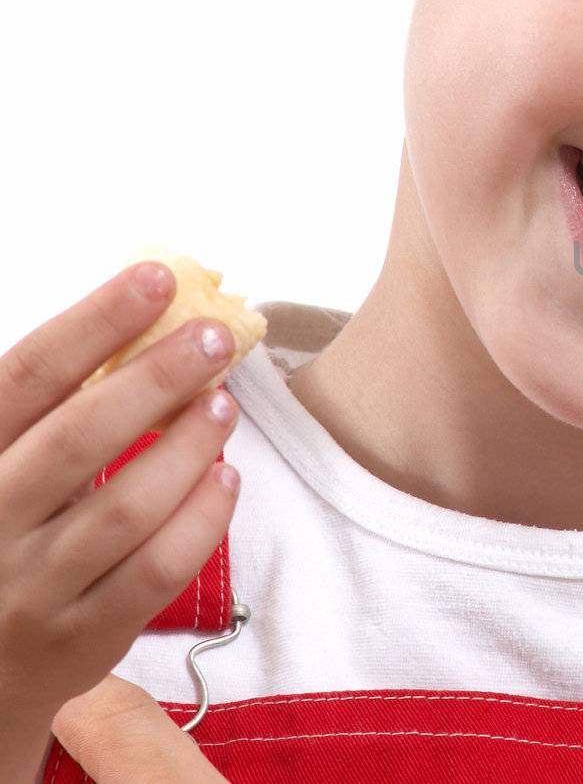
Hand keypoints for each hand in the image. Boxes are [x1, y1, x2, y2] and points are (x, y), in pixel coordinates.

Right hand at [0, 263, 241, 770]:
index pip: (27, 378)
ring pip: (128, 507)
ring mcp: (33, 588)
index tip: (158, 277)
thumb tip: (142, 321)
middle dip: (158, 377)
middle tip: (216, 336)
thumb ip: (50, 407)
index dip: (94, 322)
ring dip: (190, 445)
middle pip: (81, 437)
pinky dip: (203, 518)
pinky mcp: (84, 638)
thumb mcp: (0, 465)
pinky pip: (159, 570)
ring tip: (225, 402)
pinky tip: (226, 476)